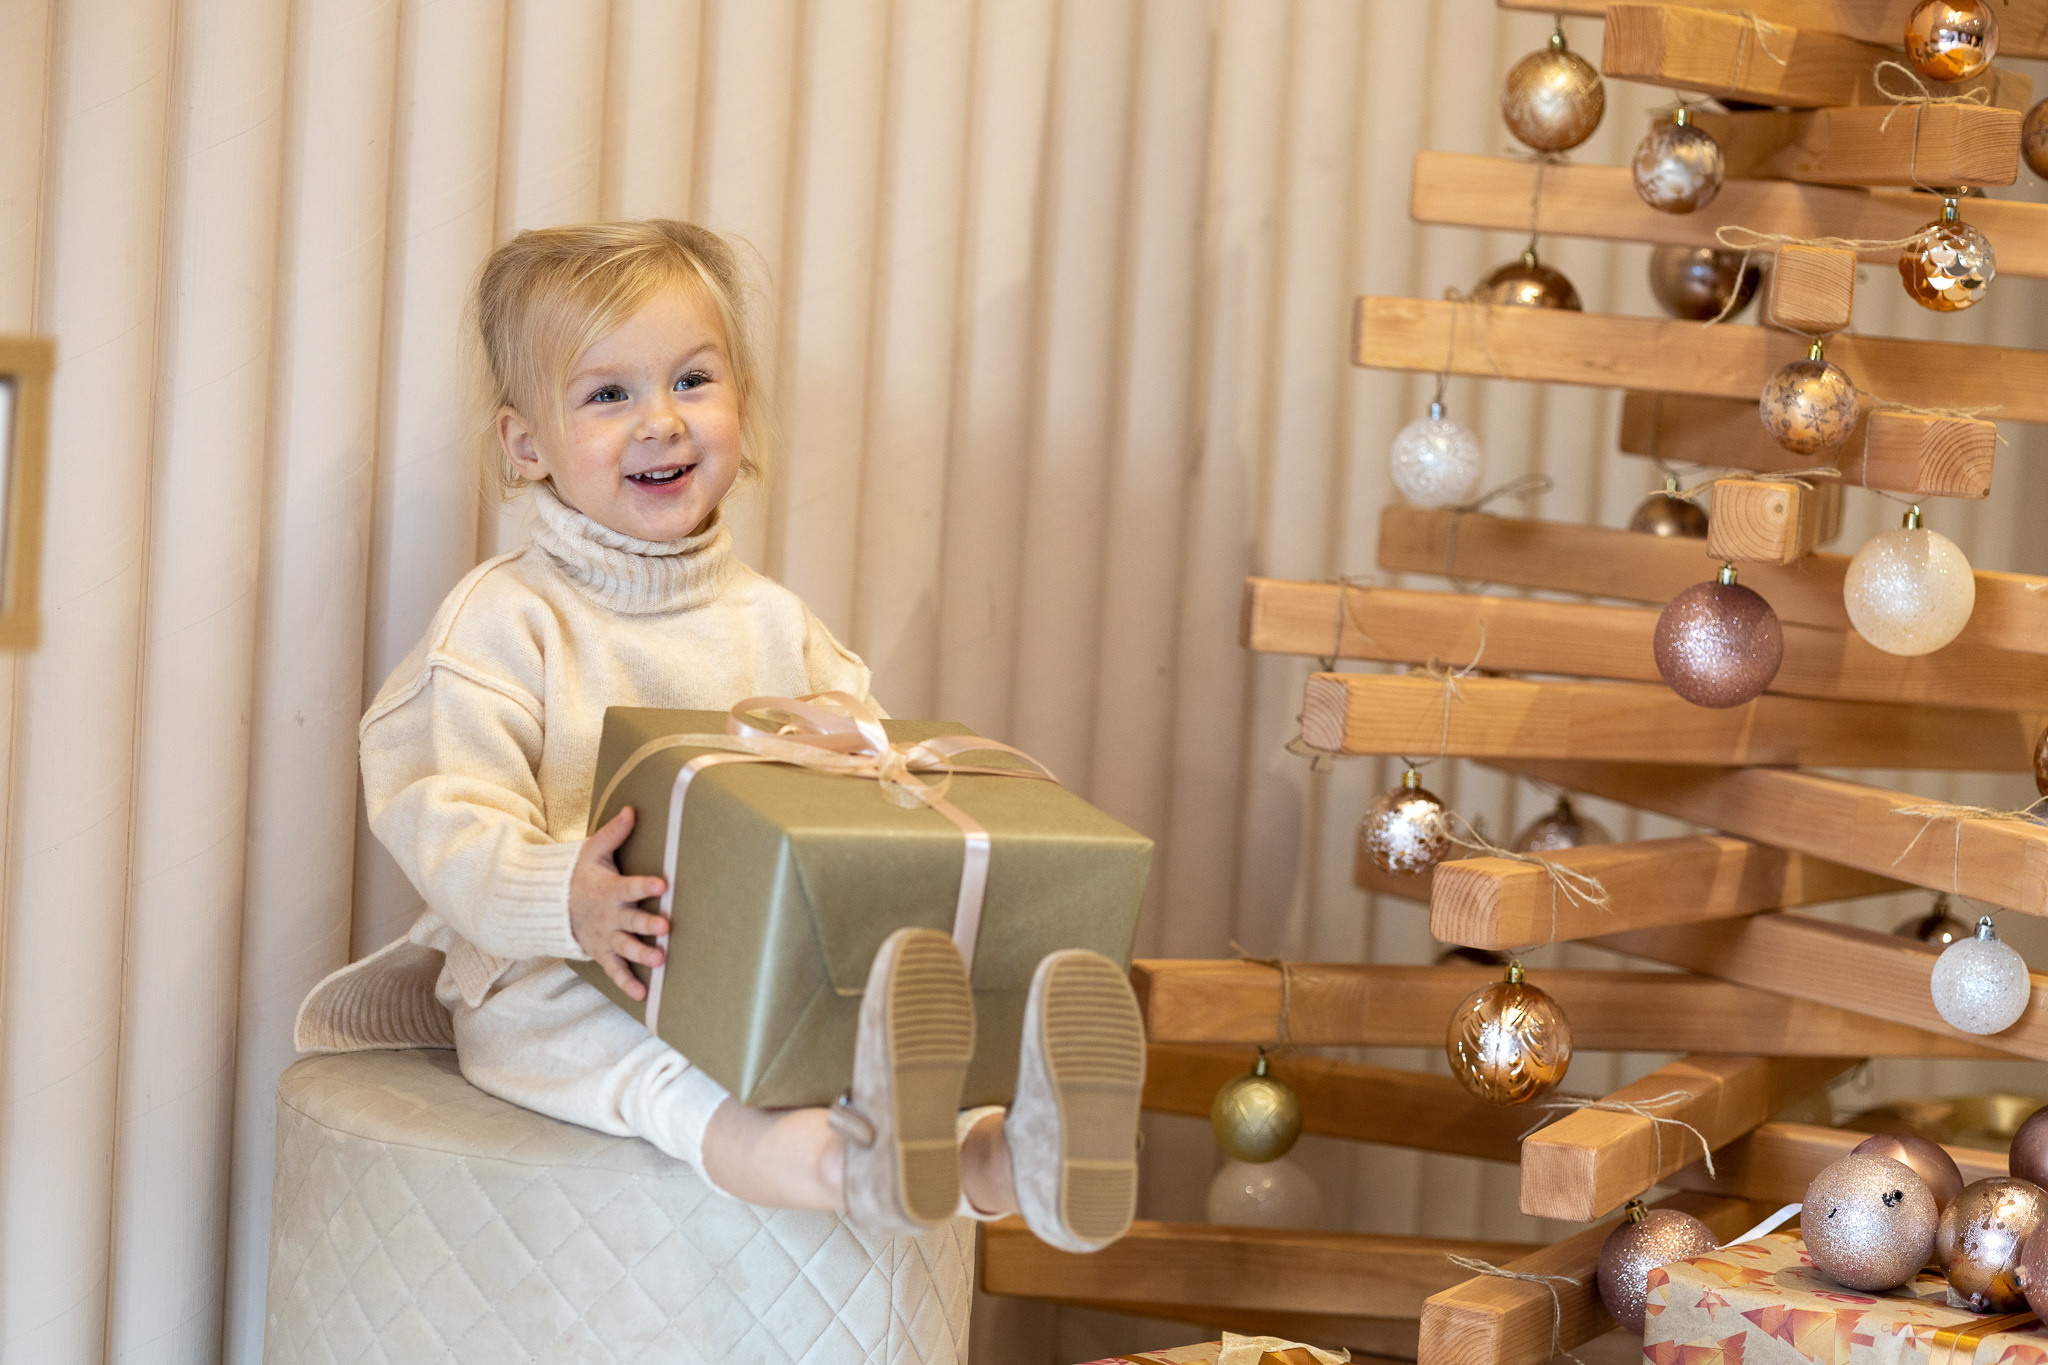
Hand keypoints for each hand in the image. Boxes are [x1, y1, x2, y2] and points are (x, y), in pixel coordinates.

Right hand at [570, 806, 669, 999]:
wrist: (552, 906)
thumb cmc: (580, 875)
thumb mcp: (592, 852)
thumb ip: (614, 834)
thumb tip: (632, 810)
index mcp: (610, 890)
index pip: (630, 886)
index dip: (645, 885)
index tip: (663, 884)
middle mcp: (610, 916)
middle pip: (631, 921)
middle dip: (647, 925)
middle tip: (665, 928)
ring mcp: (606, 937)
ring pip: (625, 948)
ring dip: (642, 955)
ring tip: (660, 960)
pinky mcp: (602, 953)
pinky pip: (615, 971)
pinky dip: (627, 983)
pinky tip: (643, 996)